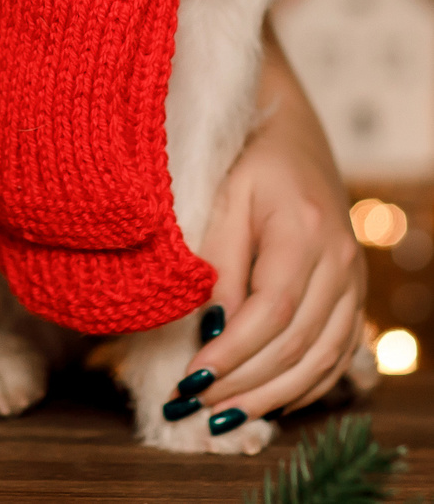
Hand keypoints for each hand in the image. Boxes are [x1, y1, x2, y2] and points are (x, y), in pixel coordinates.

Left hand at [182, 35, 365, 419]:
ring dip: (272, 394)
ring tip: (224, 415)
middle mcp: (339, 261)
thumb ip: (216, 259)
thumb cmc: (242, 156)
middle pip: (297, 343)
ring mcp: (352, 280)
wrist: (289, 130)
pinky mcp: (352, 293)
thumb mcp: (220, 194)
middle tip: (196, 406)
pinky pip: (335, 354)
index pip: (271, 311)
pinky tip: (267, 399)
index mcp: (303, 230)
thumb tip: (209, 326)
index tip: (192, 376)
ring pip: (320, 357)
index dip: (233, 351)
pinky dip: (303, 384)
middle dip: (246, 382)